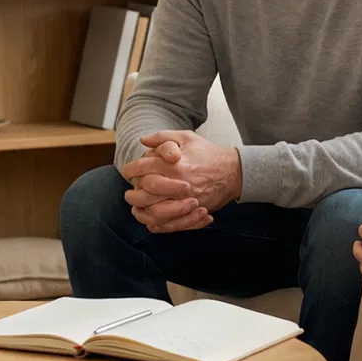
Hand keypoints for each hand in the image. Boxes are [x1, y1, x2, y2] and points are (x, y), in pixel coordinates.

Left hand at [121, 130, 239, 233]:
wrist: (234, 172)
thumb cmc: (209, 153)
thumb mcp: (187, 137)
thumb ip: (163, 137)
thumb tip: (143, 140)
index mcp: (174, 163)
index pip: (142, 167)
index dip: (130, 170)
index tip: (127, 171)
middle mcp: (177, 182)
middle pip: (145, 191)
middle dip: (133, 192)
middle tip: (129, 192)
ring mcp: (185, 199)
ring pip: (154, 210)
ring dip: (141, 209)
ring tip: (137, 206)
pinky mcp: (192, 212)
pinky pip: (169, 223)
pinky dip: (157, 223)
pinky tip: (150, 218)